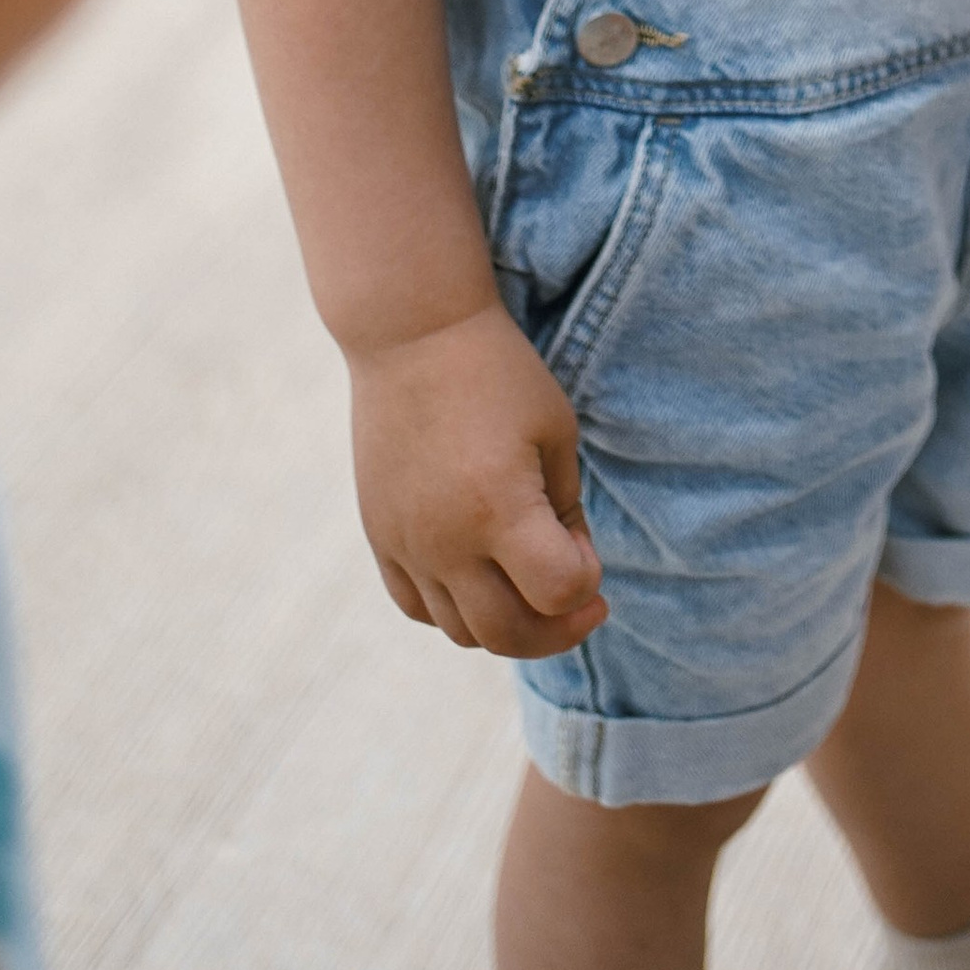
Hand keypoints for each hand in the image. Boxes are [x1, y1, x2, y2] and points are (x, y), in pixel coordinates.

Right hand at [348, 297, 609, 655]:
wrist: (412, 333)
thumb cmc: (498, 372)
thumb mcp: (555, 431)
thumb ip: (566, 510)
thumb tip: (570, 569)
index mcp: (498, 508)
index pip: (557, 592)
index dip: (587, 582)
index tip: (589, 547)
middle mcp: (446, 540)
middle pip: (507, 635)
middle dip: (557, 630)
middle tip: (582, 603)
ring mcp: (406, 544)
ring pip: (461, 631)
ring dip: (507, 624)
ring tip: (531, 587)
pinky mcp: (381, 537)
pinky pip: (417, 607)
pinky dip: (455, 611)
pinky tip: (481, 580)